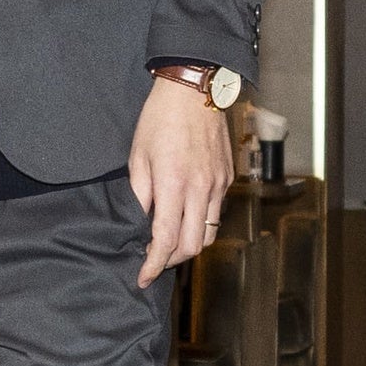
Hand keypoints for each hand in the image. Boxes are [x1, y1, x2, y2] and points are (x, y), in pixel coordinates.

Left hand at [130, 76, 229, 286]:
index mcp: (174, 184)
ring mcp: (219, 184)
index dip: (153, 265)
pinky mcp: (228, 178)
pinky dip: (200, 223)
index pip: (166, 240)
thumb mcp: (138, 156)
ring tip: (169, 240)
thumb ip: (140, 194)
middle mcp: (201, 189)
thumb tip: (139, 223)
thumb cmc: (161, 118)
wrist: (195, 89)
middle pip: (193, 247)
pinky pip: (216, 213)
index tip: (142, 277)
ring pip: (208, 234)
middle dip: (171, 261)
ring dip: (188, 245)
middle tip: (153, 260)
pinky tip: (185, 215)